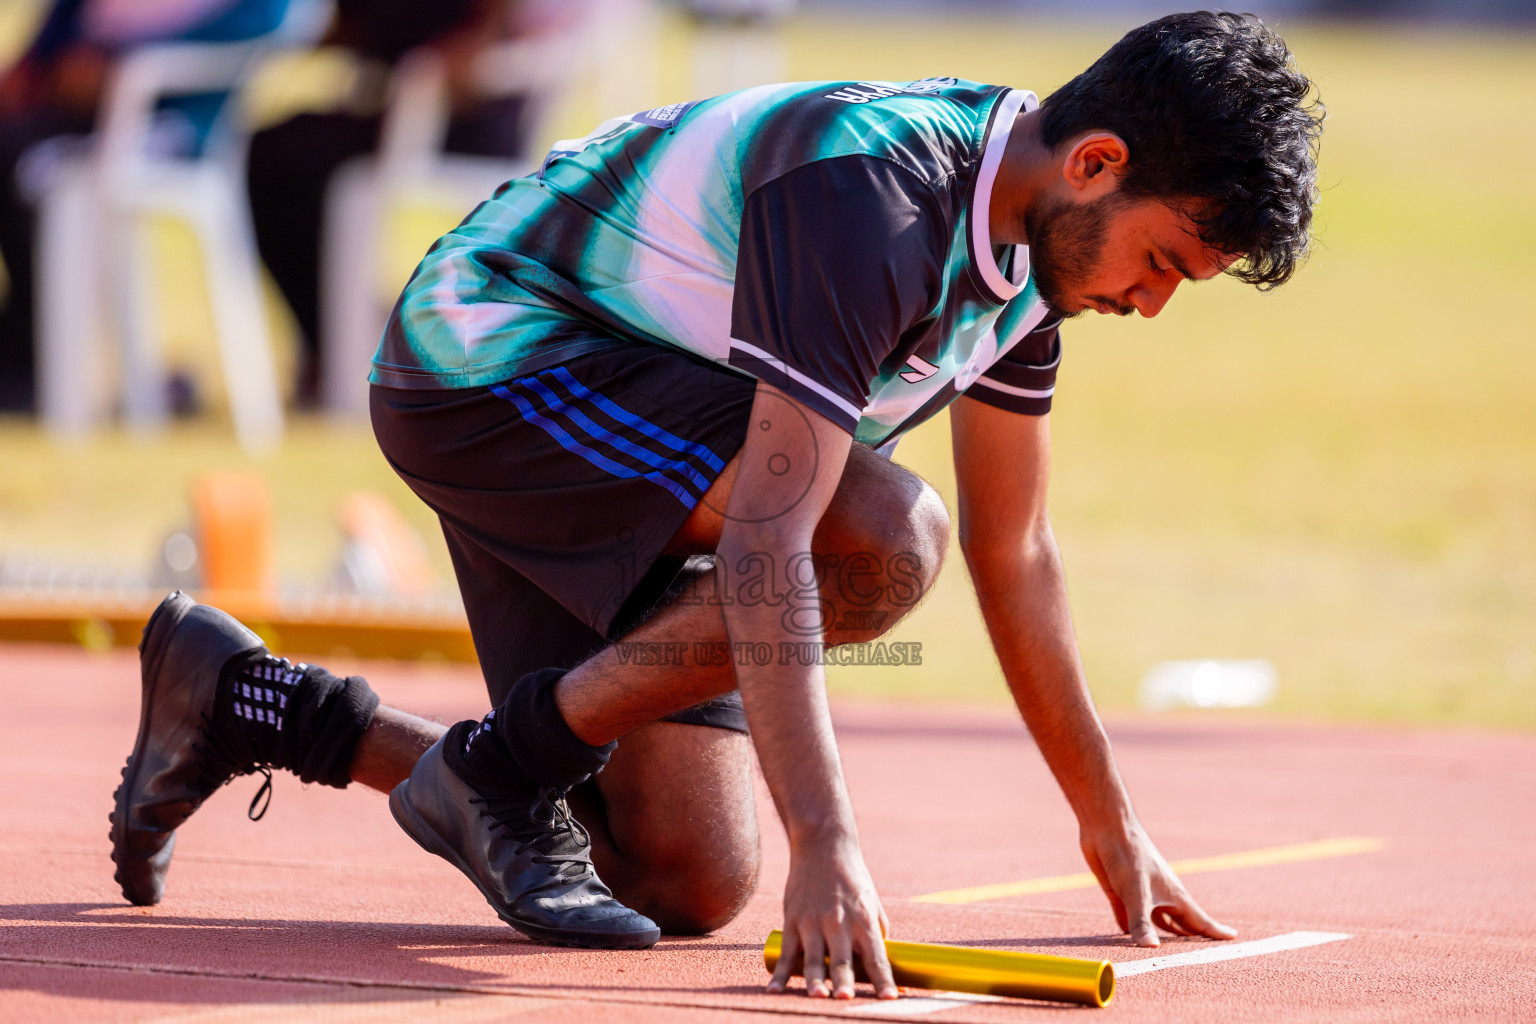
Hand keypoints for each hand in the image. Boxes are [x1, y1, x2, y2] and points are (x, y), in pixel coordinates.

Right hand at [767, 836, 898, 999]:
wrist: (823, 845)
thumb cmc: (851, 878)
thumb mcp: (871, 902)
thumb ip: (874, 933)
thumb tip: (875, 963)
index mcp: (864, 919)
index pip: (876, 956)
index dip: (883, 979)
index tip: (890, 998)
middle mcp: (839, 922)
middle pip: (842, 959)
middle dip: (844, 981)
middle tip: (845, 999)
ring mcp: (813, 921)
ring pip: (813, 958)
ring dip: (814, 980)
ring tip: (817, 997)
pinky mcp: (793, 919)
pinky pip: (786, 952)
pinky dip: (780, 973)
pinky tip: (775, 990)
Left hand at [1080, 820, 1236, 946]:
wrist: (1106, 827)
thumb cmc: (1128, 855)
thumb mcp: (1135, 892)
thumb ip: (1141, 922)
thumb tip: (1152, 950)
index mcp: (1173, 896)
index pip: (1199, 920)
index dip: (1216, 931)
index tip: (1234, 939)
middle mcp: (1159, 896)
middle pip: (1180, 924)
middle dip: (1192, 938)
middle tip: (1204, 953)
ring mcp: (1139, 894)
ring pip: (1156, 920)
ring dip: (1163, 935)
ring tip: (1171, 951)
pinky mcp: (1119, 892)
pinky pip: (1127, 917)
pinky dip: (1131, 928)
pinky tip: (1128, 937)